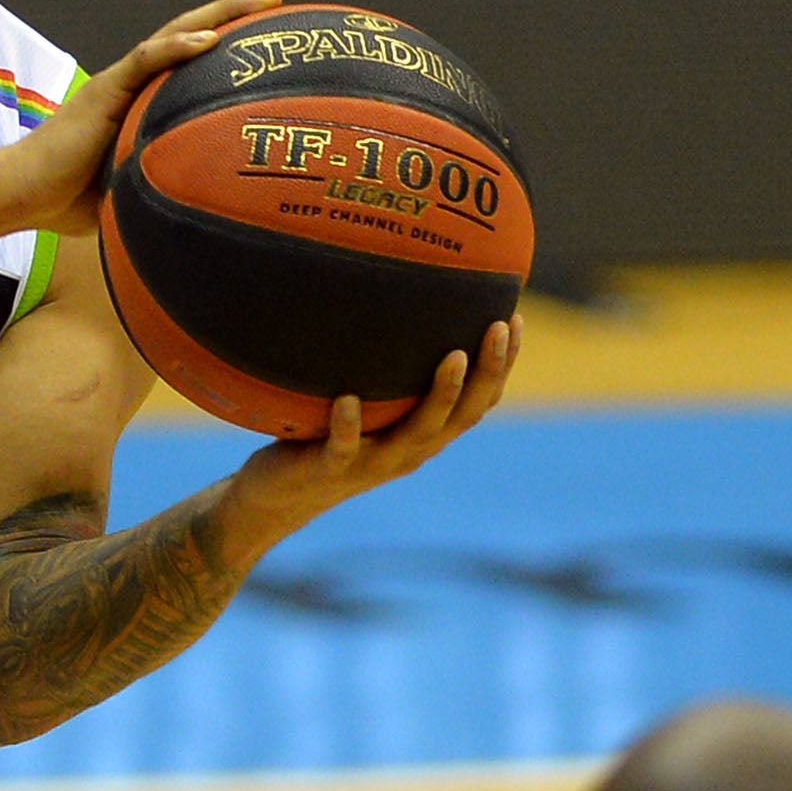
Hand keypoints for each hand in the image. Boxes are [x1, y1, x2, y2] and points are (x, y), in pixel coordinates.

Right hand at [0, 0, 282, 237]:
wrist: (20, 193)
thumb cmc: (65, 202)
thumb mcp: (129, 192)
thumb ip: (161, 186)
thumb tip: (202, 211)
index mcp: (137, 102)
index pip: (186, 64)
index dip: (224, 46)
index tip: (266, 42)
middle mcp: (130, 84)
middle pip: (188, 35)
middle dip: (234, 14)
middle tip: (276, 1)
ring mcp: (116, 83)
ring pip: (173, 35)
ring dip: (219, 16)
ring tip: (262, 2)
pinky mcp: (102, 91)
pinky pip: (144, 61)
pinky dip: (178, 47)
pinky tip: (211, 38)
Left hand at [229, 316, 518, 533]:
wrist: (278, 496)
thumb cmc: (324, 434)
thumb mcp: (364, 401)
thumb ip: (383, 366)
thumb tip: (392, 294)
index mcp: (424, 433)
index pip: (478, 400)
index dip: (501, 364)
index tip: (513, 318)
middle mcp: (409, 450)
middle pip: (465, 414)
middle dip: (489, 371)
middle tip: (499, 325)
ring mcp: (372, 462)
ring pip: (418, 432)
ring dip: (442, 394)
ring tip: (453, 356)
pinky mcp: (330, 470)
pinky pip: (343, 447)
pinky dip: (347, 425)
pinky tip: (347, 399)